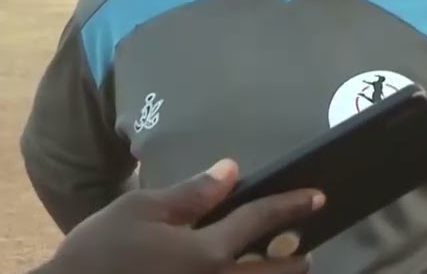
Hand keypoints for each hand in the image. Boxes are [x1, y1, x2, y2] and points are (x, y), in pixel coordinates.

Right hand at [42, 159, 323, 273]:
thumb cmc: (99, 252)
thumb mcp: (140, 210)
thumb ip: (192, 193)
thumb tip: (232, 170)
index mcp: (206, 251)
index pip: (261, 220)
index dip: (292, 205)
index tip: (318, 197)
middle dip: (295, 263)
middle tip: (306, 254)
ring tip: (282, 271)